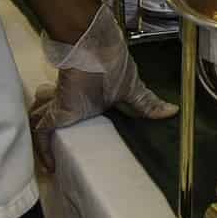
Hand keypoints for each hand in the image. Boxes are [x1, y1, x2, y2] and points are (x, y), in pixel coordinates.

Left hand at [30, 7, 176, 171]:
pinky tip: (49, 168)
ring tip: (47, 151)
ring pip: (45, 119)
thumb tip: (174, 111)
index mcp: (94, 97)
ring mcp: (63, 105)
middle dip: (55, 124)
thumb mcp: (133, 88)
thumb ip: (148, 103)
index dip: (81, 120)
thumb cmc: (113, 66)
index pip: (84, 110)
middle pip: (59, 114)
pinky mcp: (56, 111)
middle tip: (60, 146)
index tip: (86, 136)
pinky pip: (43, 133)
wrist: (93, 50)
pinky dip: (44, 151)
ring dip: (43, 131)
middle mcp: (76, 101)